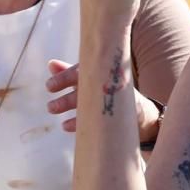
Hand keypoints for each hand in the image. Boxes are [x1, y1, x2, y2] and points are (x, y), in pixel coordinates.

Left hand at [46, 60, 164, 139]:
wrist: (139, 111)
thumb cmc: (108, 90)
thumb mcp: (92, 79)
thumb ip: (71, 72)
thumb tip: (51, 64)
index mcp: (101, 72)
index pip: (82, 71)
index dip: (64, 78)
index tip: (49, 87)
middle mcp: (107, 83)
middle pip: (85, 89)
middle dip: (66, 99)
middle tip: (50, 107)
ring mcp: (115, 99)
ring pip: (90, 104)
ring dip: (71, 109)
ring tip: (55, 114)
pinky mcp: (120, 114)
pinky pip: (98, 119)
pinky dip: (79, 123)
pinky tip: (66, 125)